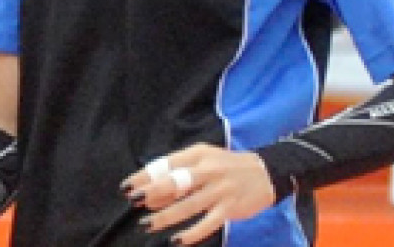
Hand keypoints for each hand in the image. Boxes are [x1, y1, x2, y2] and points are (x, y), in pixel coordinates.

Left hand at [123, 145, 276, 241]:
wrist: (266, 172)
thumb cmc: (226, 166)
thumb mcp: (203, 159)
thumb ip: (179, 172)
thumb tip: (151, 193)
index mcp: (197, 155)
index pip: (166, 164)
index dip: (145, 176)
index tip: (127, 187)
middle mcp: (208, 171)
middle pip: (176, 182)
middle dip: (152, 193)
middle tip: (133, 201)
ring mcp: (219, 191)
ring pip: (188, 205)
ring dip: (166, 216)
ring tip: (147, 224)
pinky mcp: (230, 208)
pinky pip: (208, 223)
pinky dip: (192, 233)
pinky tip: (176, 240)